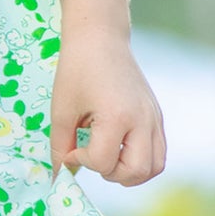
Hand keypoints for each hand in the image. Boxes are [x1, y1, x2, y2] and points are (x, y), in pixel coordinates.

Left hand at [49, 29, 166, 186]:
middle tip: (90, 155)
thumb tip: (56, 178)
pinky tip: (117, 147)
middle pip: (136, 171)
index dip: (81, 161)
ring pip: (154, 166)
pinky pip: (158, 152)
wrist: (100, 37)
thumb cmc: (77, 68)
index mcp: (118, 115)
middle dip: (109, 173)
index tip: (70, 148)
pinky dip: (140, 160)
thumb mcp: (61, 108)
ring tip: (106, 155)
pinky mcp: (157, 115)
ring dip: (129, 172)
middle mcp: (143, 120)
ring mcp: (154, 118)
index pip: (104, 161)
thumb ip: (60, 146)